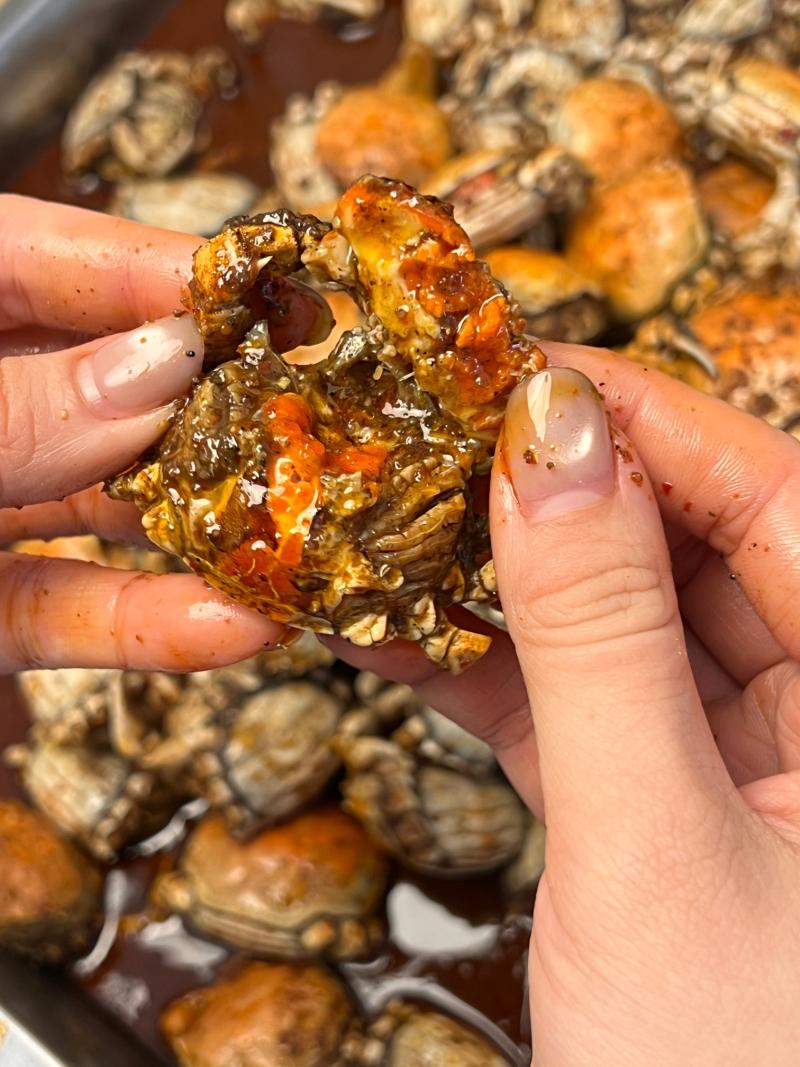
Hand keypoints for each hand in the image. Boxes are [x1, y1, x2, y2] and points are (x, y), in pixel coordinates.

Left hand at [0, 195, 327, 672]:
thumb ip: (14, 409)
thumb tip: (163, 364)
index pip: (31, 257)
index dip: (152, 267)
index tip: (265, 289)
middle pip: (99, 387)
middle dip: (209, 402)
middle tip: (319, 408)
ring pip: (98, 509)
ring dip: (205, 527)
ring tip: (310, 528)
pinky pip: (61, 614)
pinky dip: (145, 626)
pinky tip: (239, 627)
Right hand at [334, 343, 799, 1064]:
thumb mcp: (656, 841)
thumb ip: (600, 637)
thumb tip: (550, 445)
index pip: (775, 500)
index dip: (646, 422)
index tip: (522, 370)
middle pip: (691, 551)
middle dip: (558, 495)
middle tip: (438, 439)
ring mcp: (744, 765)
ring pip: (624, 628)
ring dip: (507, 584)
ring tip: (397, 524)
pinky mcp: (665, 811)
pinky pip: (582, 709)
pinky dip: (494, 675)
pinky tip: (402, 630)